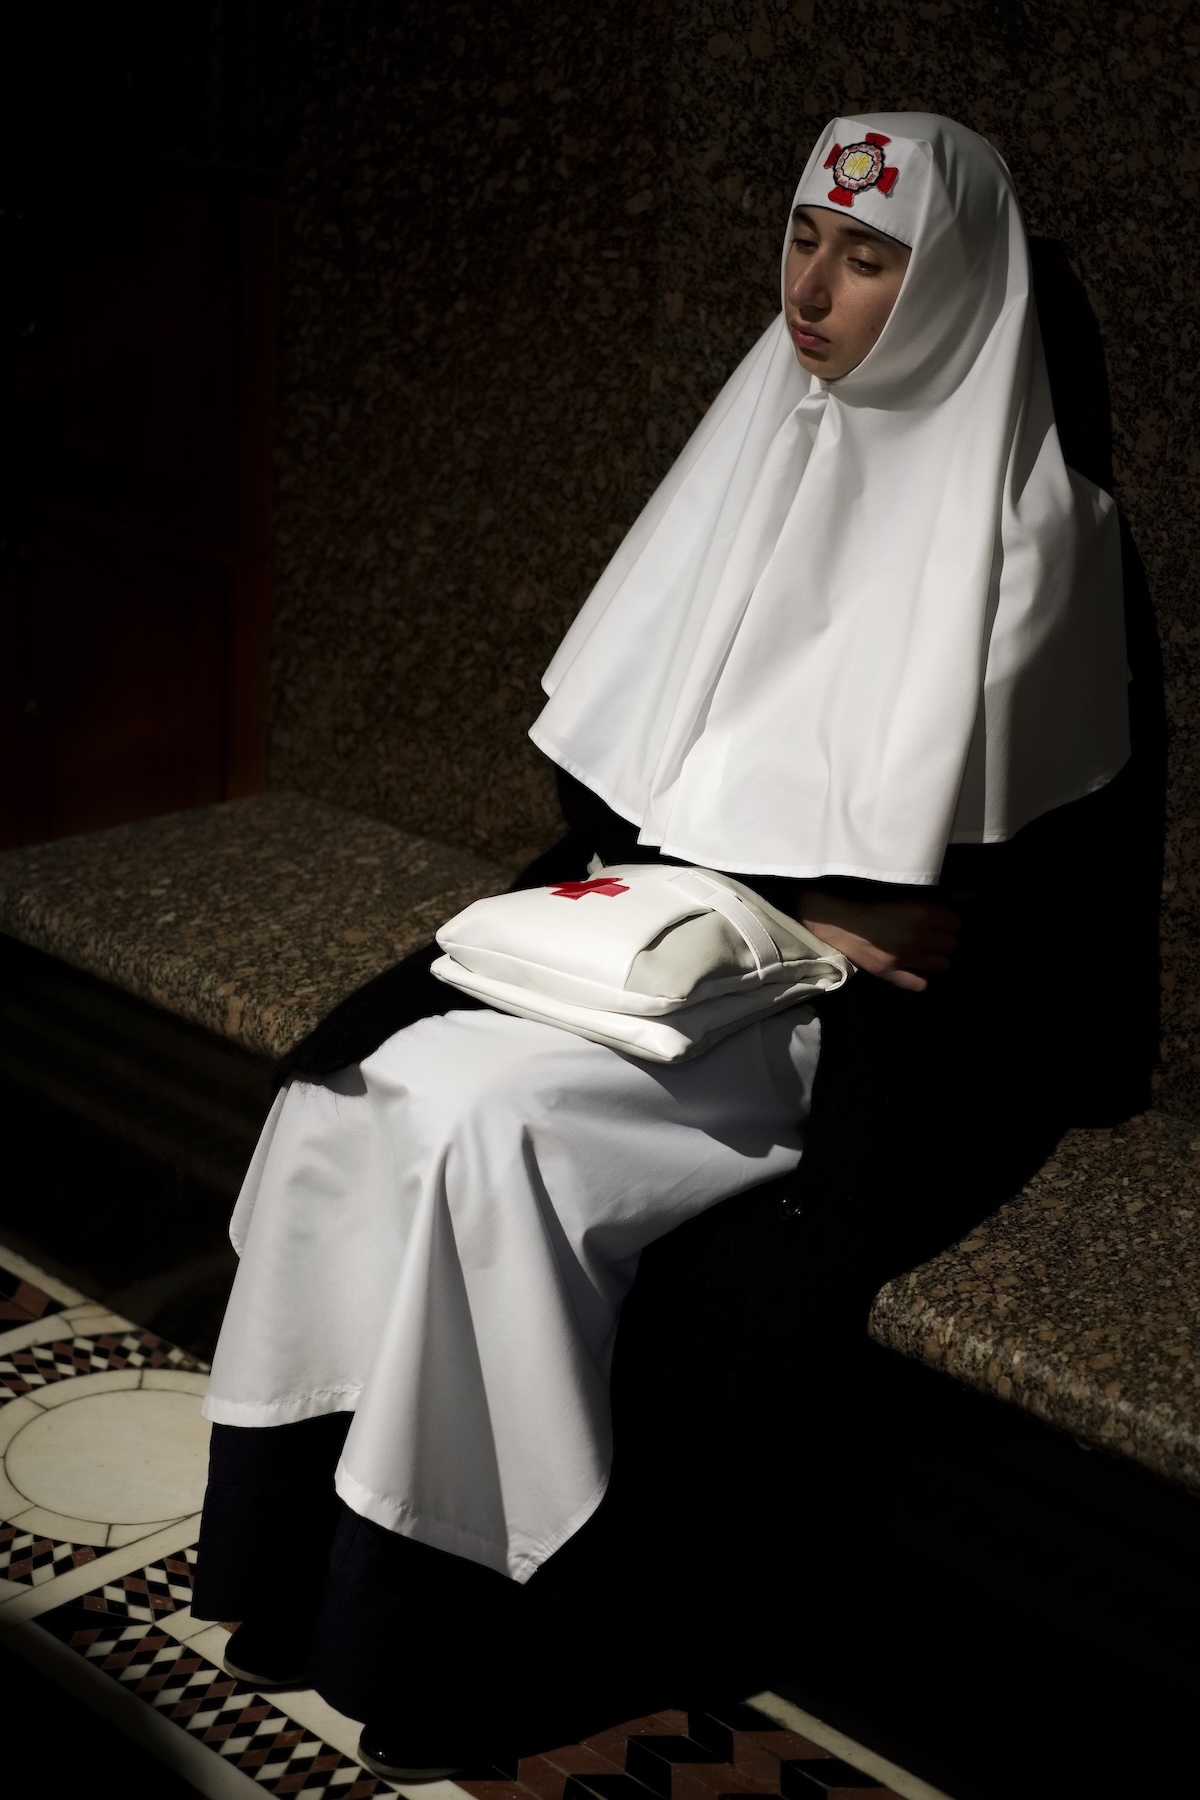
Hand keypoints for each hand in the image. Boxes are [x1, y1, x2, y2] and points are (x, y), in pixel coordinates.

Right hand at [795, 887, 965, 992]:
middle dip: (945, 941)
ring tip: (926, 952)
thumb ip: (944, 894)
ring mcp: (905, 957)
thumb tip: (973, 896)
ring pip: (942, 966)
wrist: (842, 920)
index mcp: (924, 913)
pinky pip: (920, 983)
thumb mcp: (910, 893)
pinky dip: (921, 979)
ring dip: (937, 959)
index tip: (940, 921)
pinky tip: (917, 970)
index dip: (949, 922)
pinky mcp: (891, 972)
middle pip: (952, 946)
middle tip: (933, 937)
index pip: (957, 923)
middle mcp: (918, 936)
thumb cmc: (875, 902)